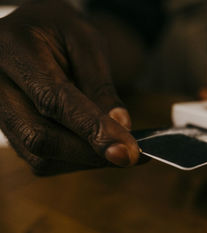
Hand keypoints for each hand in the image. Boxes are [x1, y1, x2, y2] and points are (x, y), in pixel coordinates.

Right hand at [0, 0, 138, 174]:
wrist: (35, 32)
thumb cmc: (62, 31)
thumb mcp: (87, 42)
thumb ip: (101, 85)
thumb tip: (120, 127)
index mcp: (14, 49)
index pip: (54, 100)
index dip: (92, 130)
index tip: (126, 152)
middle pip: (40, 136)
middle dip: (90, 152)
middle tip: (129, 155)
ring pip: (39, 155)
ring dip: (84, 159)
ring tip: (116, 147)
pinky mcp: (9, 130)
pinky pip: (40, 159)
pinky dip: (74, 160)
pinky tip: (95, 146)